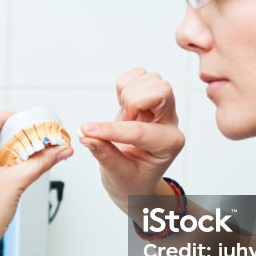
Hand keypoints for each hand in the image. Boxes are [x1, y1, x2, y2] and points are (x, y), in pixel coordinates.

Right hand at [79, 68, 184, 212]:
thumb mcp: (118, 175)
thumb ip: (104, 154)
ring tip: (122, 117)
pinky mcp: (150, 96)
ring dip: (127, 95)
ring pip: (149, 80)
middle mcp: (169, 122)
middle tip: (121, 121)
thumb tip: (86, 135)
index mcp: (168, 145)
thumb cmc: (132, 179)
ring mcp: (162, 107)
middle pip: (160, 91)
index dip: (111, 130)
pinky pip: (138, 75)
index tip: (87, 132)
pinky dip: (124, 86)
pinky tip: (123, 107)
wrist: (136, 178)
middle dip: (132, 103)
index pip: (141, 131)